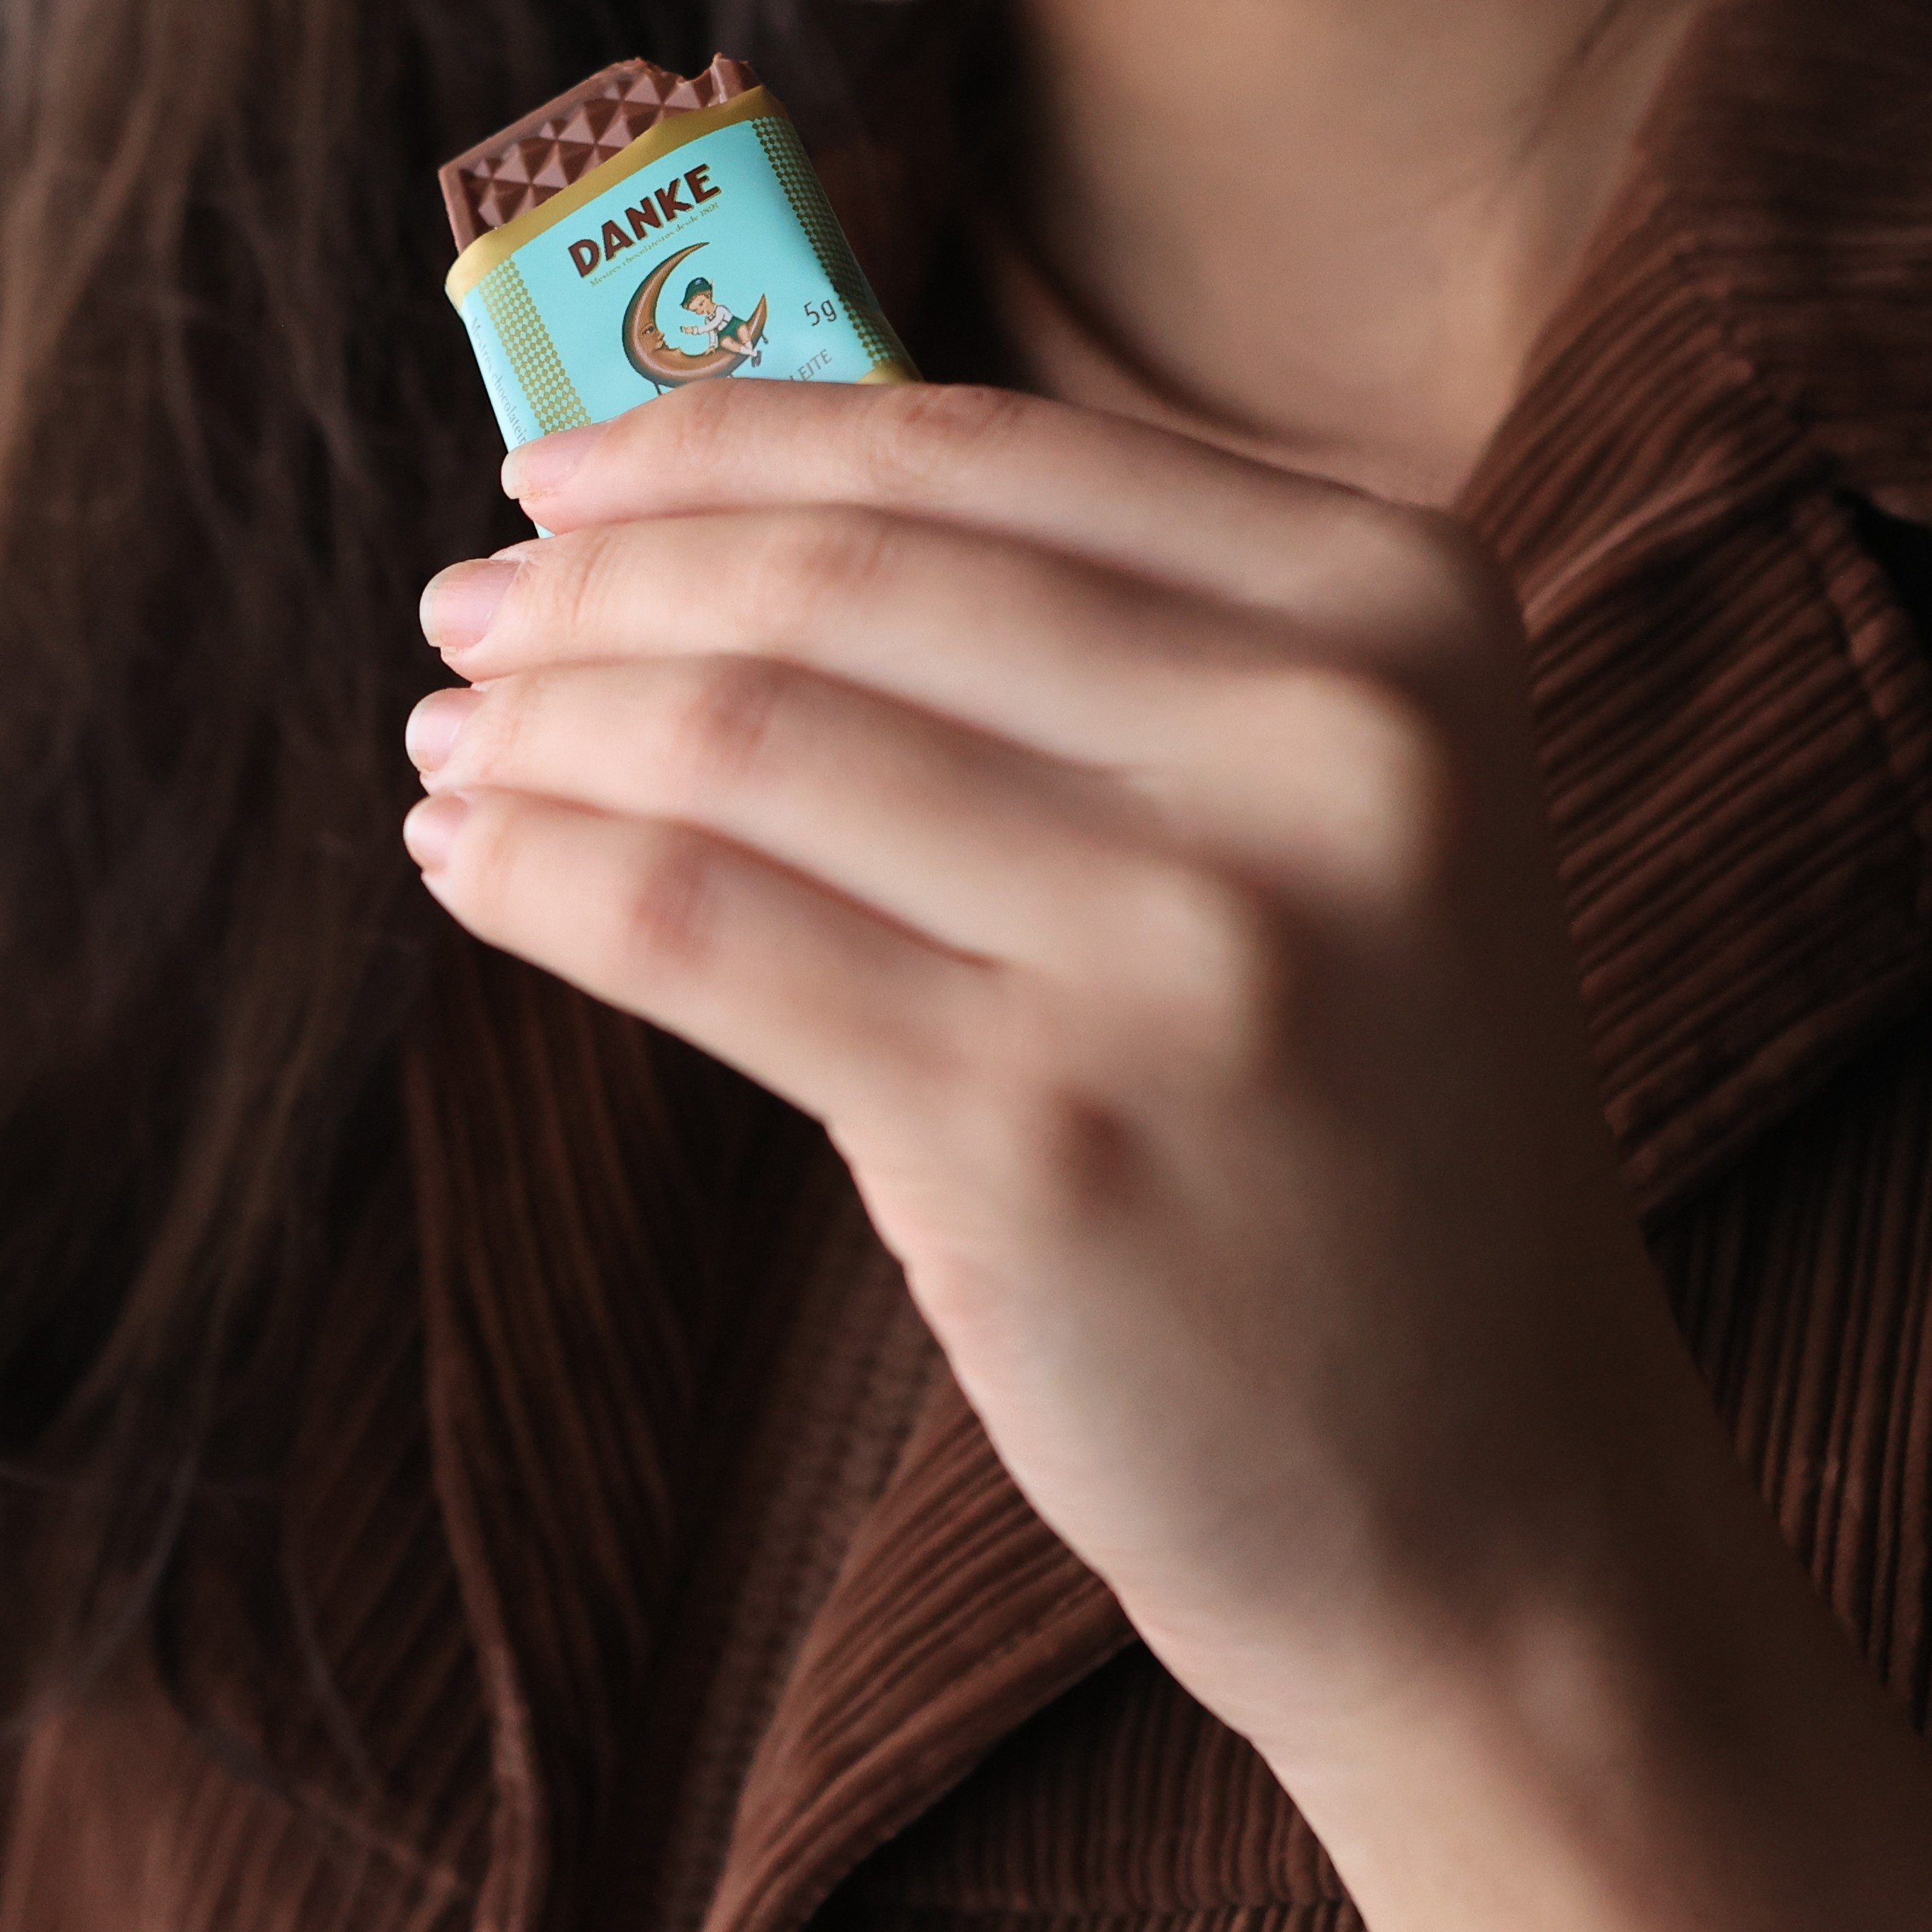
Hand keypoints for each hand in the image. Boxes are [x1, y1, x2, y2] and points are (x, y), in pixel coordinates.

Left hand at [401, 379, 1757, 1761]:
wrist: (1481, 1488)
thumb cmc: (1326, 1115)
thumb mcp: (1302, 819)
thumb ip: (1065, 650)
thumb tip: (683, 510)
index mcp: (1397, 607)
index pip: (959, 451)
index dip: (709, 443)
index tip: (552, 475)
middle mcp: (1324, 746)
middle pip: (830, 585)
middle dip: (594, 584)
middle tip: (461, 612)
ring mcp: (1192, 947)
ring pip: (735, 743)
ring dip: (538, 728)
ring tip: (450, 738)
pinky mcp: (1040, 1136)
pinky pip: (689, 924)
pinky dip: (534, 869)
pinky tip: (468, 859)